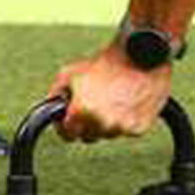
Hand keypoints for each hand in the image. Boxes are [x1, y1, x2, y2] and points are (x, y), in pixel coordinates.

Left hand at [49, 44, 171, 142]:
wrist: (143, 57)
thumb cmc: (109, 63)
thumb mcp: (70, 72)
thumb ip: (55, 95)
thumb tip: (51, 111)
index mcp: (82, 111)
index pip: (67, 135)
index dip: (66, 125)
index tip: (70, 119)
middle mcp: (102, 123)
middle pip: (88, 137)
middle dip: (87, 123)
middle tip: (95, 103)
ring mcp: (121, 128)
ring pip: (108, 134)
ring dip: (107, 123)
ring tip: (113, 98)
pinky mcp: (138, 129)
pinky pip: (125, 131)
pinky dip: (125, 121)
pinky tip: (126, 102)